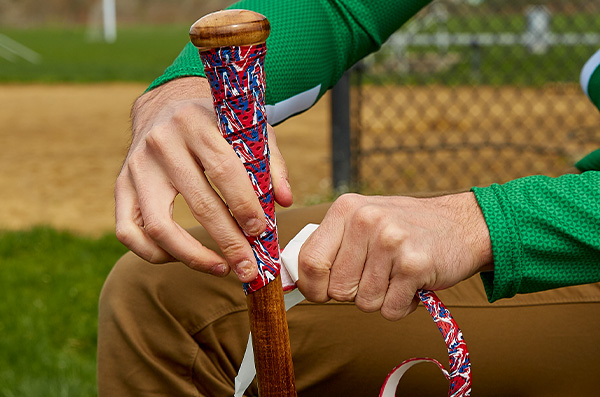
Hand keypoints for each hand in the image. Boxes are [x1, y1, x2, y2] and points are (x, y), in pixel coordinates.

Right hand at [115, 77, 292, 281]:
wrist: (165, 104)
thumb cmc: (214, 122)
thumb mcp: (246, 129)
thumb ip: (270, 163)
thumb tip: (286, 200)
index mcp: (196, 123)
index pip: (223, 170)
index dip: (244, 205)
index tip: (261, 232)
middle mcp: (161, 143)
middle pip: (199, 203)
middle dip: (230, 242)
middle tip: (250, 267)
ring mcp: (136, 166)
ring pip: (159, 226)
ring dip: (192, 257)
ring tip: (222, 268)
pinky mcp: (120, 184)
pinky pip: (128, 231)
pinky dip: (154, 253)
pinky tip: (181, 258)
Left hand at [297, 193, 492, 320]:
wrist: (461, 224)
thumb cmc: (406, 228)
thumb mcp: (364, 220)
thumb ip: (333, 245)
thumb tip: (299, 278)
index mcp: (346, 209)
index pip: (310, 260)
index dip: (313, 286)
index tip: (323, 292)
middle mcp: (366, 220)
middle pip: (338, 289)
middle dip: (355, 293)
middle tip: (377, 276)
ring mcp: (391, 241)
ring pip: (364, 303)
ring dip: (381, 299)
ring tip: (397, 276)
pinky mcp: (414, 265)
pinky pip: (390, 310)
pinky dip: (401, 306)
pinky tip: (412, 284)